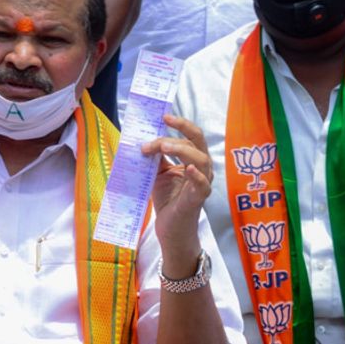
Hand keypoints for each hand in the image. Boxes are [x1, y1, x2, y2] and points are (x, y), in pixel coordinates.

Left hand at [141, 114, 211, 274]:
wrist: (169, 228)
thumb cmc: (167, 198)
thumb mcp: (157, 172)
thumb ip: (155, 156)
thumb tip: (142, 137)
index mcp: (193, 159)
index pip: (190, 136)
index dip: (179, 124)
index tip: (163, 116)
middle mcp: (201, 168)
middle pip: (198, 142)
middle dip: (182, 130)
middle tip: (163, 124)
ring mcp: (202, 183)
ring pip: (200, 160)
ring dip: (182, 150)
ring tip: (163, 145)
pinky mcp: (198, 199)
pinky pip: (202, 186)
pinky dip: (197, 176)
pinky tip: (187, 169)